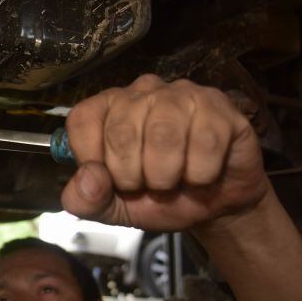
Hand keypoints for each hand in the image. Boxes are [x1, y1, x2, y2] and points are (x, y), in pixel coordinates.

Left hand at [61, 74, 268, 231]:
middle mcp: (142, 92)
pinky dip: (201, 173)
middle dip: (132, 176)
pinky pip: (205, 141)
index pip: (82, 121)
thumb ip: (85, 198)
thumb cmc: (158, 197)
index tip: (113, 180)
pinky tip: (203, 173)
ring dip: (167, 175)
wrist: (213, 208)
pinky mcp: (219, 106)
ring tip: (175, 180)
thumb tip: (89, 177)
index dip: (93, 160)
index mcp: (107, 107)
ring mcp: (182, 94)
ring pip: (162, 134)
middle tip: (149, 185)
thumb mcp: (112, 208)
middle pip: (121, 131)